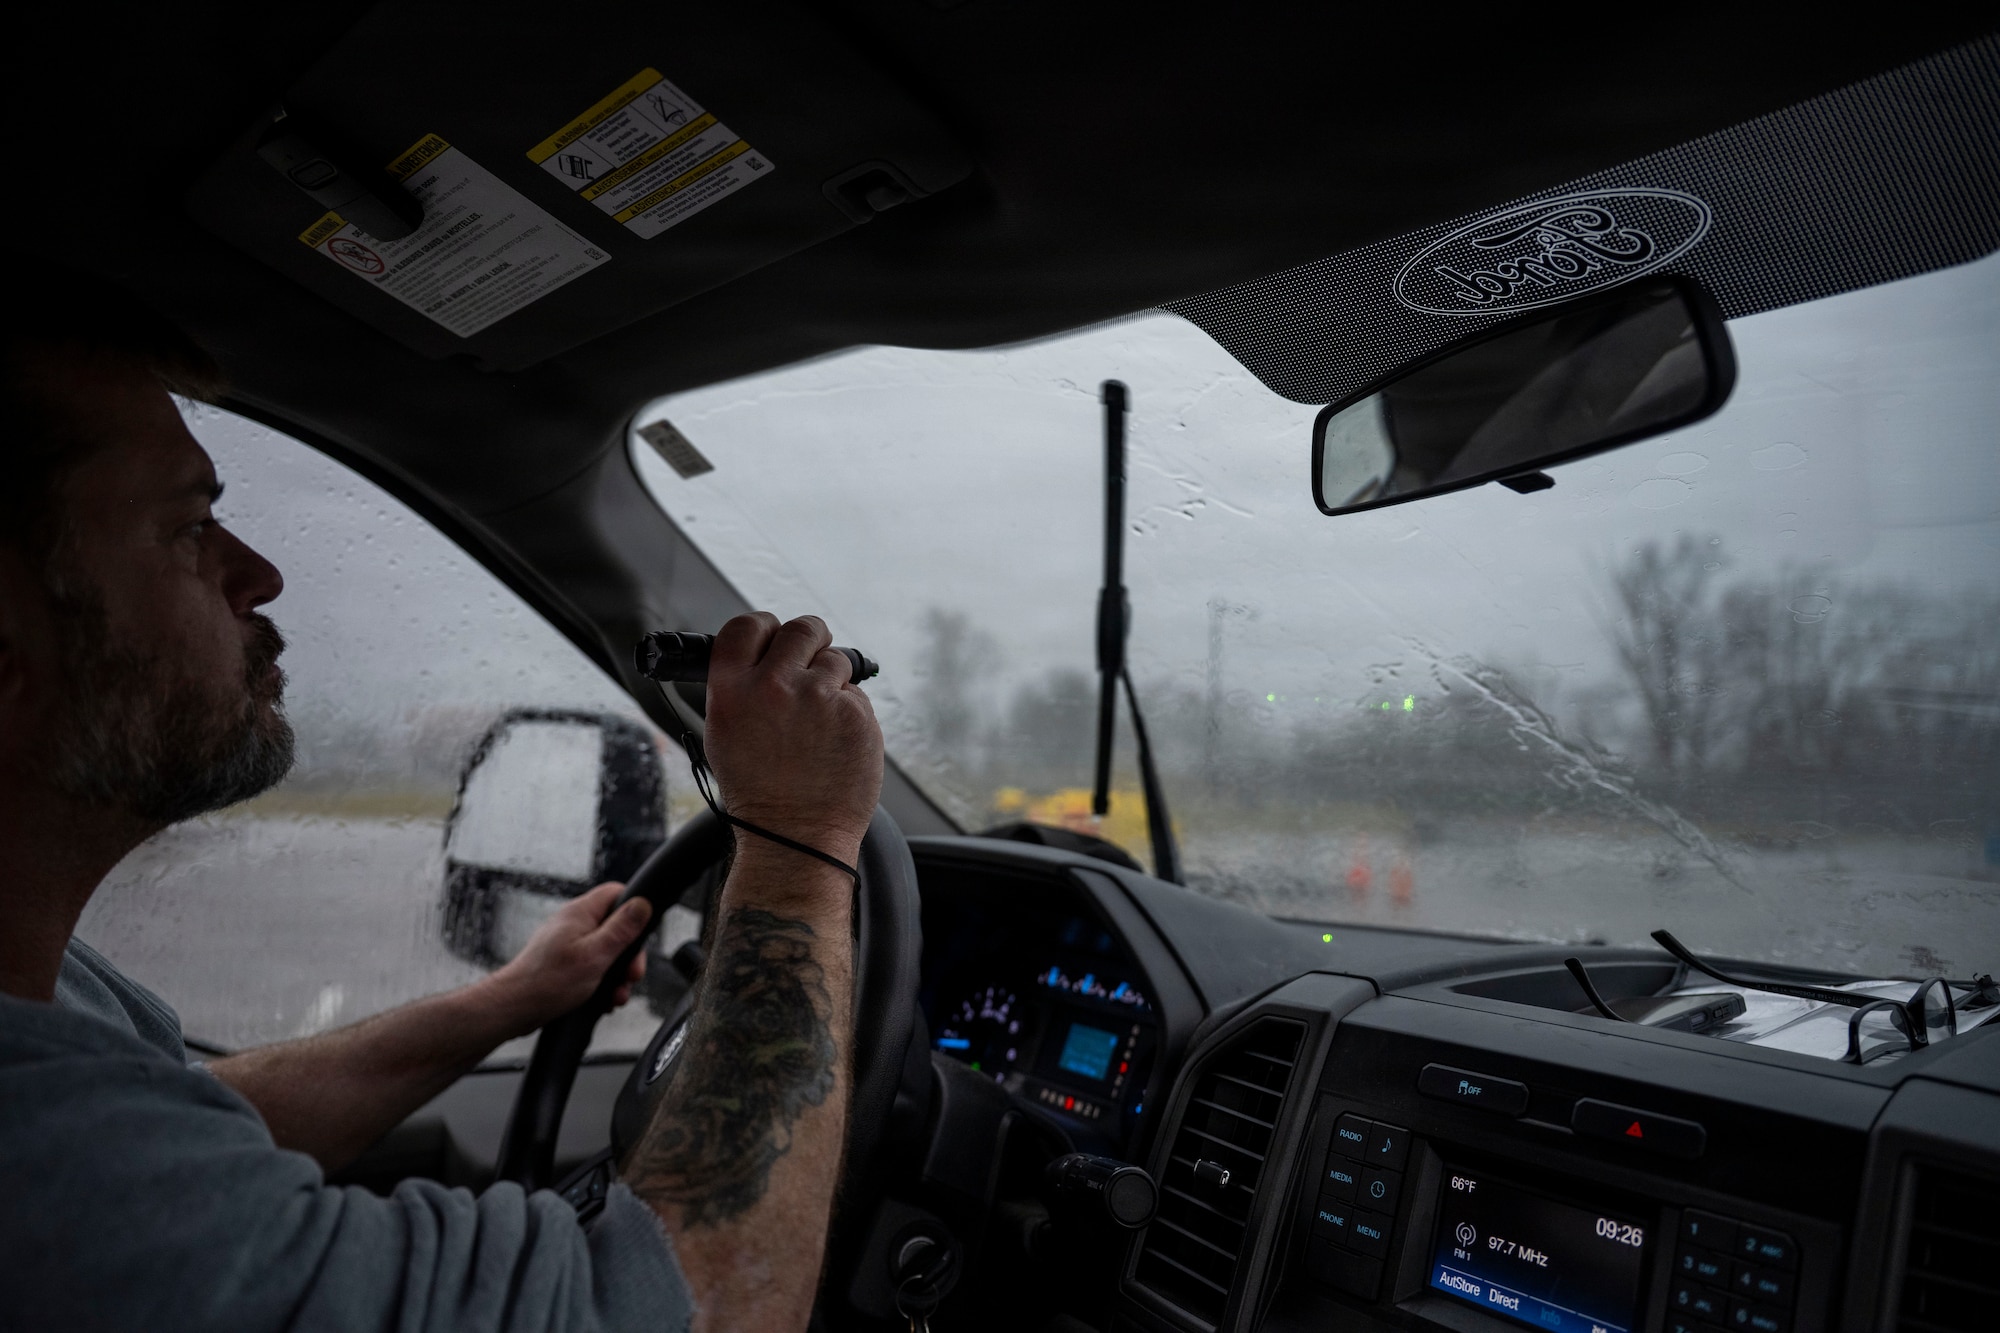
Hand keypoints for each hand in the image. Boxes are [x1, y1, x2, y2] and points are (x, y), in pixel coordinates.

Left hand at [487, 881, 651, 1035]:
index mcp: (581, 913)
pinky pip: (593, 965)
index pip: (617, 893)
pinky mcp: (565, 962)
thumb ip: (621, 929)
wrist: (515, 1007)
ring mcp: (568, 942)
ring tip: (615, 995)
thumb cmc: (547, 982)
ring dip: (617, 975)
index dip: (635, 910)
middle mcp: (574, 923)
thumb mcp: (595, 954)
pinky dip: (602, 982)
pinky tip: (602, 999)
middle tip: (630, 976)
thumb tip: (642, 904)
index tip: (641, 935)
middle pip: (616, 927)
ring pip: (606, 951)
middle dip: (628, 956)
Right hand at [704, 612, 884, 861]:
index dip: (764, 627)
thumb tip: (763, 652)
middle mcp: (774, 686)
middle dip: (810, 640)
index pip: (746, 626)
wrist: (795, 836)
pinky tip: (835, 742)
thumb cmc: (757, 791)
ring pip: (834, 660)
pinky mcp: (855, 715)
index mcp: (731, 690)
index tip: (773, 635)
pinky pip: (855, 694)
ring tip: (818, 721)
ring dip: (831, 680)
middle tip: (810, 661)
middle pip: (802, 629)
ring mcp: (819, 698)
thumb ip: (741, 687)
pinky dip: (849, 711)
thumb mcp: (724, 734)